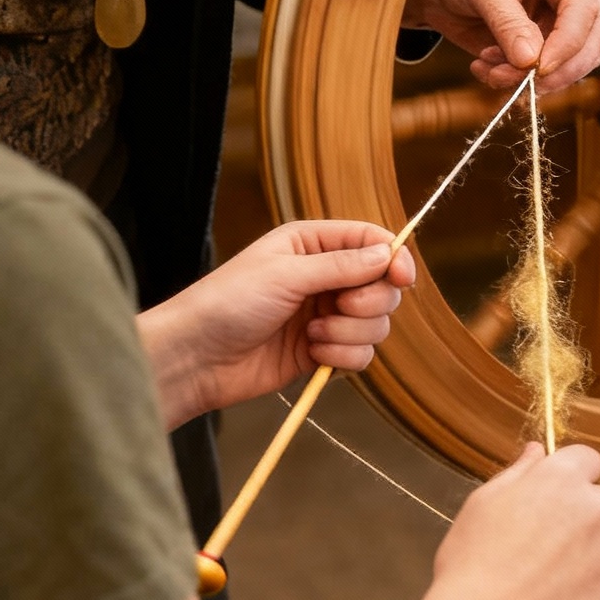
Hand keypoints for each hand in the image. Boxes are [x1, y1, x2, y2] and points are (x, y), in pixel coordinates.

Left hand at [136, 222, 413, 428]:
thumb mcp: (286, 274)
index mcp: (314, 245)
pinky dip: (342, 356)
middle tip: (340, 308)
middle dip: (369, 302)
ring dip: (350, 333)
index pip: (372, 242)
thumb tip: (387, 253)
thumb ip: (341, 265)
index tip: (403, 279)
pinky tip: (311, 354)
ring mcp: (326, 316)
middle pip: (383, 287)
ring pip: (376, 324)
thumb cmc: (228, 303)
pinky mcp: (323, 351)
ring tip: (312, 334)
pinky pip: (361, 355)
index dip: (394, 258)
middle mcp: (325, 278)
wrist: (196, 358)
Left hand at [402, 0, 599, 92]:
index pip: (584, 7)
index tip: (539, 69)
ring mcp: (564, 20)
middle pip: (596, 37)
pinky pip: (550, 74)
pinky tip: (486, 68)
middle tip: (525, 83)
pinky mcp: (549, 45)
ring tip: (490, 70)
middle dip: (562, 69)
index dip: (568, 43)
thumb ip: (507, 22)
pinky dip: (519, 81)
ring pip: (577, 62)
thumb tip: (530, 60)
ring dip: (534, 78)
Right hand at [435, 442, 599, 599]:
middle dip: (580, 517)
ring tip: (546, 577)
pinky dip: (591, 586)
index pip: (588, 460)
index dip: (571, 477)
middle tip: (543, 544)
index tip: (552, 497)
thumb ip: (520, 472)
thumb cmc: (473, 557)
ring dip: (587, 552)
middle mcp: (596, 505)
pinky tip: (557, 598)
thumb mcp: (484, 501)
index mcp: (563, 477)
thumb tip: (537, 450)